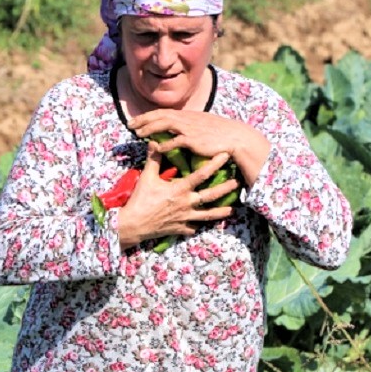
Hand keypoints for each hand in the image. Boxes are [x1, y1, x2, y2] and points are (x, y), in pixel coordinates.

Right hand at [116, 143, 238, 249]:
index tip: (226, 156)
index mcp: (180, 189)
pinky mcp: (179, 228)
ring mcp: (184, 217)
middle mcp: (186, 203)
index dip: (215, 164)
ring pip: (207, 215)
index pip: (201, 175)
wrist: (133, 224)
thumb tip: (154, 142)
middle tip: (237, 183)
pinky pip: (192, 227)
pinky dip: (196, 226)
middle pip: (211, 196)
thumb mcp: (146, 178)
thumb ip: (154, 160)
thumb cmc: (140, 200)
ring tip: (231, 210)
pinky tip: (200, 225)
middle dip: (225, 189)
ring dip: (220, 212)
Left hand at [127, 109, 270, 186]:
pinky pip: (175, 140)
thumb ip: (188, 127)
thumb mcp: (202, 126)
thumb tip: (176, 132)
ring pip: (164, 124)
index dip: (148, 115)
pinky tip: (155, 147)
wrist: (236, 138)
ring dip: (149, 128)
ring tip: (138, 134)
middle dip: (143, 119)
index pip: (163, 112)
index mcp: (187, 115)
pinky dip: (164, 144)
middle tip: (130, 125)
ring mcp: (190, 128)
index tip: (136, 120)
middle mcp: (186, 118)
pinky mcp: (194, 139)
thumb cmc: (219, 134)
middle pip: (160, 115)